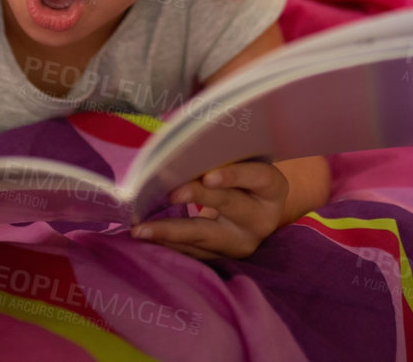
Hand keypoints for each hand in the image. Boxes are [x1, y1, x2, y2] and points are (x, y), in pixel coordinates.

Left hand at [129, 160, 288, 259]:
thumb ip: (225, 160)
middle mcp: (261, 219)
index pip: (255, 177)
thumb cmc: (248, 179)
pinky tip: (147, 239)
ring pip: (206, 236)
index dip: (232, 176)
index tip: (207, 176)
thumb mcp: (248, 166)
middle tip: (170, 195)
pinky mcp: (225, 258)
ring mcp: (243, 242)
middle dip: (198, 198)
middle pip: (230, 206)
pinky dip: (169, 245)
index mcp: (271, 188)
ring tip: (141, 230)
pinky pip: (194, 252)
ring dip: (170, 232)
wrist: (262, 213)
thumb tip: (181, 153)